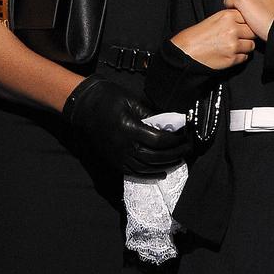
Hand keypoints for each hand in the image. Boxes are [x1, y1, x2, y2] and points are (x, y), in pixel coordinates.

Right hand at [62, 75, 189, 175]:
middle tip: (189, 147)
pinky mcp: (114, 161)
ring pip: (146, 167)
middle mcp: (124, 147)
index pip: (159, 140)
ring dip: (165, 165)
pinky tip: (162, 172)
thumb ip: (152, 115)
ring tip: (180, 159)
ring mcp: (118, 157)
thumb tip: (172, 123)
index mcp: (129, 130)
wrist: (85, 107)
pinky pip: (134, 173)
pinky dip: (150, 174)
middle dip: (175, 153)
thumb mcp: (133, 102)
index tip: (186, 134)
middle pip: (155, 156)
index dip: (175, 139)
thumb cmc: (110, 99)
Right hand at [171, 9, 255, 68]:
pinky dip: (240, 56)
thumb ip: (231, 17)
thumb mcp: (215, 18)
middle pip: (253, 31)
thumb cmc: (198, 35)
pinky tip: (231, 53)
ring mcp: (233, 45)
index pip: (249, 17)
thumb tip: (247, 19)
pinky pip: (245, 57)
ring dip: (245, 46)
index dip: (247, 22)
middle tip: (240, 37)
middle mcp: (232, 29)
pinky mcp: (232, 58)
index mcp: (228, 16)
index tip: (244, 26)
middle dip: (248, 35)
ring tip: (235, 46)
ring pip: (251, 45)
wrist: (186, 51)